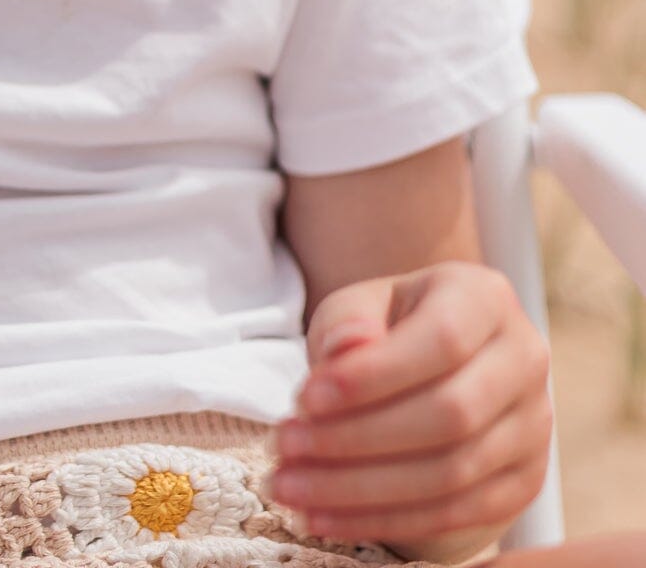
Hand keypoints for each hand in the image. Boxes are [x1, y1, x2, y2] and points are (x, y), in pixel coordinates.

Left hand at [264, 258, 552, 553]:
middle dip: (357, 439)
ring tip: (291, 486)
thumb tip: (348, 350)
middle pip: (451, 415)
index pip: (441, 340)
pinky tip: (326, 517)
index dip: (374, 376)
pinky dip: (384, 521)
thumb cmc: (387, 327)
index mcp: (485, 298)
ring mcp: (533, 426)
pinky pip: (456, 515)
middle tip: (286, 447)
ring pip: (452, 474)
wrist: (428, 364)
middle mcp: (523, 360)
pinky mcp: (523, 482)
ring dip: (361, 490)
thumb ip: (349, 322)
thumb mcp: (360, 305)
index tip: (306, 398)